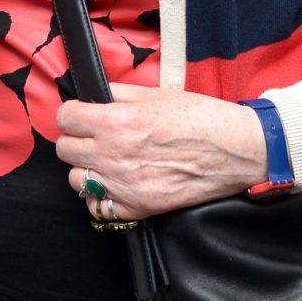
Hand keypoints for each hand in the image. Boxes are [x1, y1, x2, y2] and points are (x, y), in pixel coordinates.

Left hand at [56, 83, 267, 220]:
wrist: (236, 150)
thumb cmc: (201, 117)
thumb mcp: (156, 94)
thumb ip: (118, 93)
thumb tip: (94, 94)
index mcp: (116, 122)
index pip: (65, 118)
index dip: (73, 114)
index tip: (81, 115)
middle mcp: (114, 155)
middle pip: (65, 149)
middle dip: (78, 139)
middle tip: (95, 136)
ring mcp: (124, 185)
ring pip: (76, 179)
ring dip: (87, 169)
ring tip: (107, 161)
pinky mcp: (138, 207)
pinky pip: (98, 207)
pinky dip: (101, 197)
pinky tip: (115, 184)